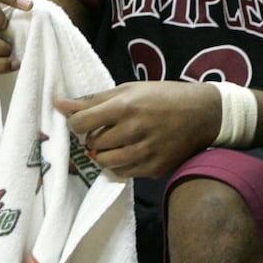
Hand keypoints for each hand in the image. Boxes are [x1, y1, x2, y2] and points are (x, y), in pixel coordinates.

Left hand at [53, 80, 219, 179]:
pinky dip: (121, 163)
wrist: (204, 114)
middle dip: (94, 138)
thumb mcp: (129, 90)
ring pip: (104, 162)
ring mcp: (145, 153)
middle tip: (107, 130)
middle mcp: (134, 131)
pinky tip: (132, 151)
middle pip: (92, 144)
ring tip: (118, 142)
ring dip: (105, 153)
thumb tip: (58, 104)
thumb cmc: (163, 97)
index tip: (82, 122)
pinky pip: (123, 173)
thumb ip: (92, 100)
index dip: (75, 124)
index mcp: (125, 107)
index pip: (80, 123)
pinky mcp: (154, 169)